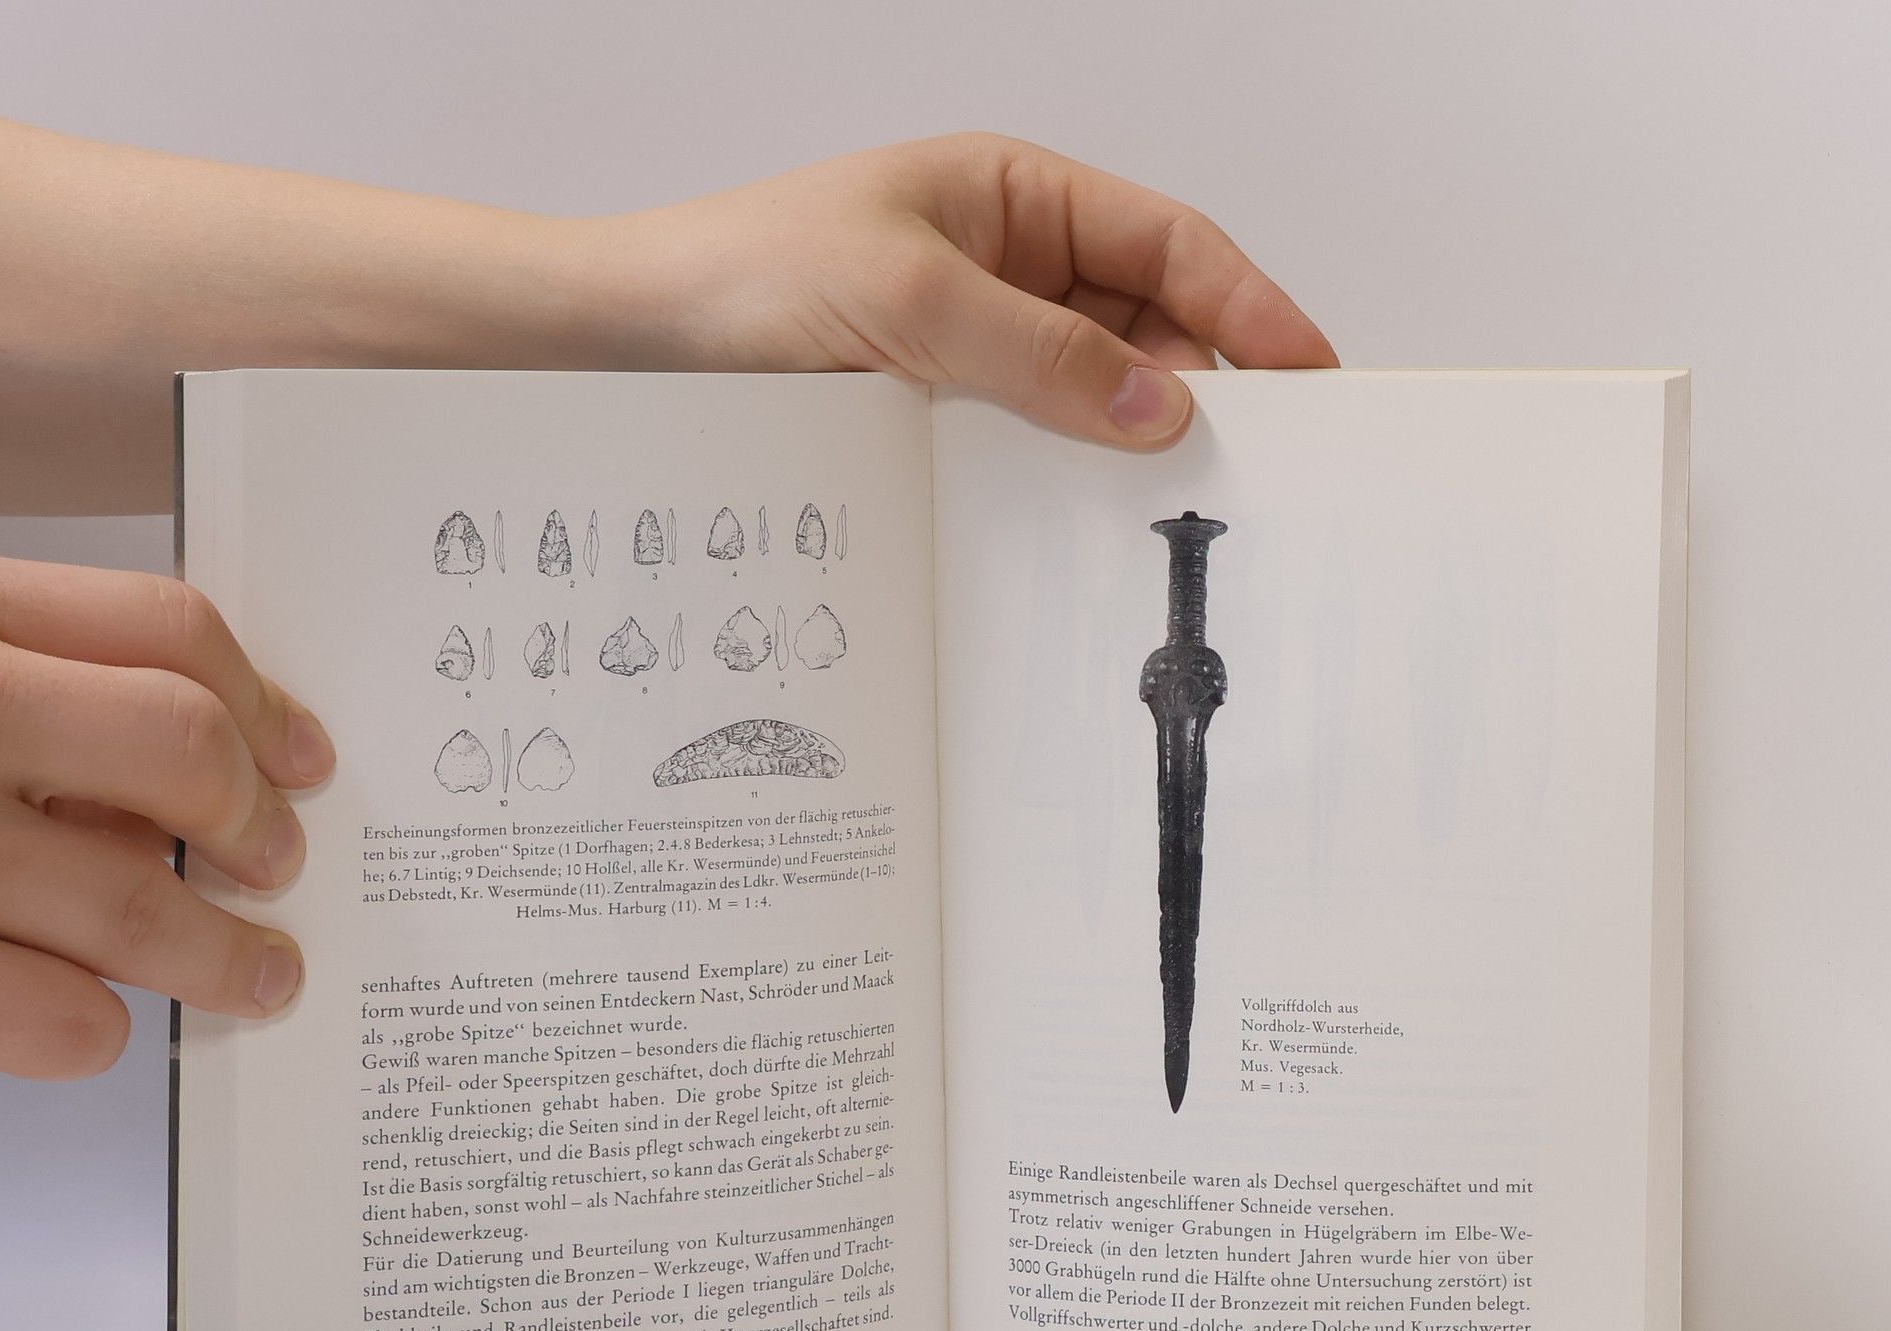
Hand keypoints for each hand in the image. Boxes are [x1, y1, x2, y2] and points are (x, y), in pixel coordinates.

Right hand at [0, 558, 332, 1077]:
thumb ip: (45, 688)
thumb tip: (190, 779)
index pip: (161, 630)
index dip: (259, 701)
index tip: (306, 759)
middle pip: (177, 750)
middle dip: (254, 822)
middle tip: (281, 866)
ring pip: (130, 903)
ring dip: (220, 954)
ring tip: (261, 974)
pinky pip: (44, 1013)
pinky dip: (92, 1026)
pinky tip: (102, 1018)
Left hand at [616, 132, 1336, 447]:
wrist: (629, 349)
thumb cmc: (746, 281)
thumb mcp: (909, 299)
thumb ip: (1040, 353)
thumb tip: (1159, 404)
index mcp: (1015, 197)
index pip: (1168, 246)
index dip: (1250, 307)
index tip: (1310, 376)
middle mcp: (1007, 269)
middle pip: (1147, 326)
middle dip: (1206, 389)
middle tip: (1259, 469)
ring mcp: (976, 349)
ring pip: (1093, 397)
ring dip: (1133, 446)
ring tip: (1181, 509)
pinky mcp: (941, 420)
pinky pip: (1031, 449)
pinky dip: (1067, 483)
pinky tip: (1088, 524)